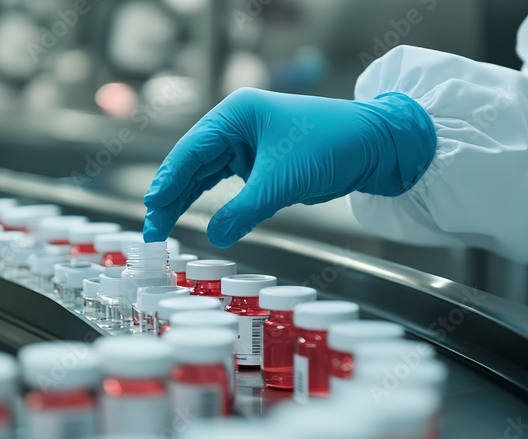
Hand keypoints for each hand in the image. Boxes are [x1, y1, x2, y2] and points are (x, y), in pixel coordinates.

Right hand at [143, 88, 435, 247]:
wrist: (376, 146)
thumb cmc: (332, 145)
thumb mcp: (281, 183)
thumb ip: (243, 211)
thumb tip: (215, 236)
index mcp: (236, 114)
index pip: (191, 150)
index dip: (168, 182)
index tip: (152, 209)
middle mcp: (237, 124)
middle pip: (192, 162)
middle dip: (171, 194)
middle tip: (153, 227)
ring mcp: (248, 142)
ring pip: (205, 173)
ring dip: (186, 199)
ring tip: (164, 225)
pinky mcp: (259, 161)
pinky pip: (226, 181)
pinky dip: (211, 200)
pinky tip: (193, 215)